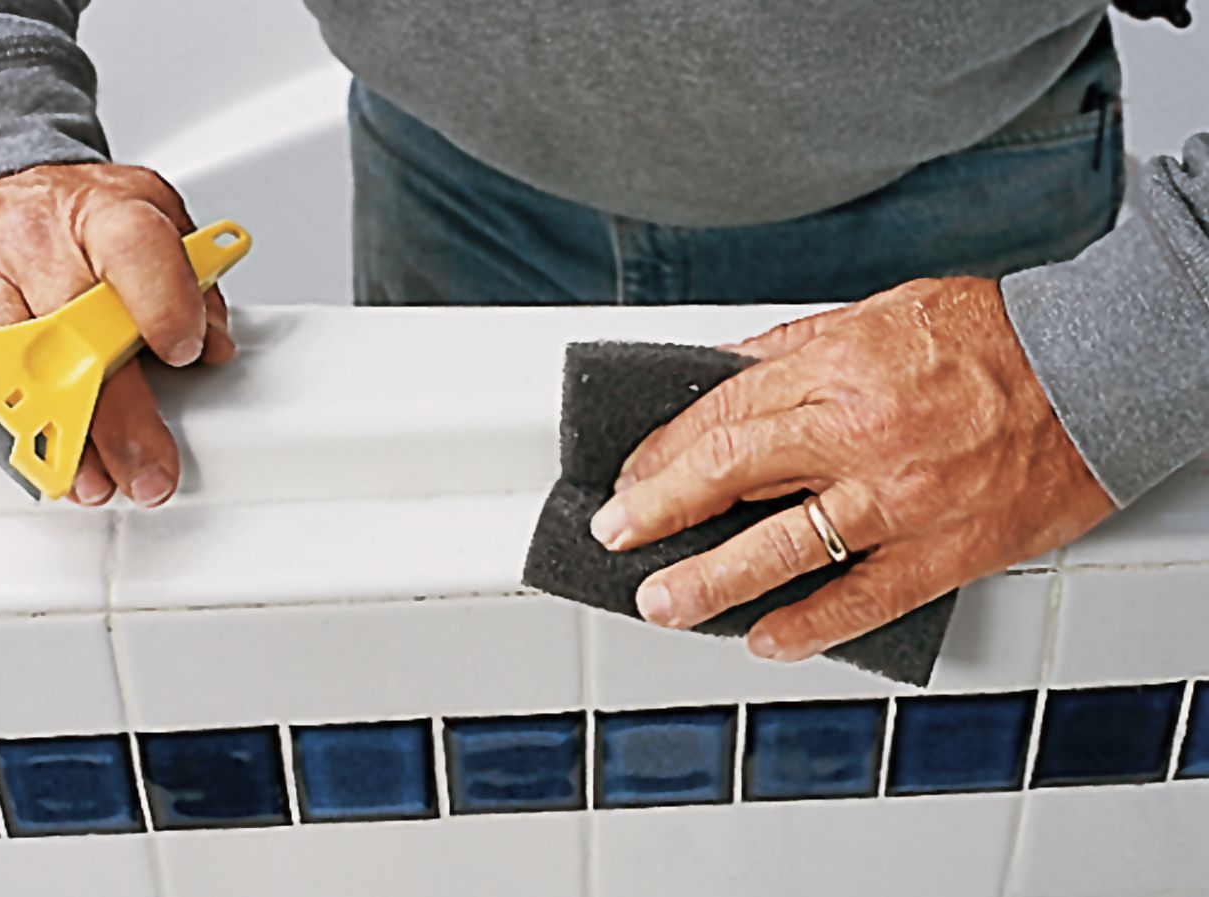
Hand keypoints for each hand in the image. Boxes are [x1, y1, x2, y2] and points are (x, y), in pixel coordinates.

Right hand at [0, 163, 235, 506]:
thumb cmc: (82, 213)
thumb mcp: (157, 219)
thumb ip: (195, 281)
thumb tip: (213, 344)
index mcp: (104, 209)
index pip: (136, 252)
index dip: (164, 307)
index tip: (184, 354)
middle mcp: (35, 233)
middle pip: (77, 333)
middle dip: (119, 419)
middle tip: (147, 469)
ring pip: (16, 366)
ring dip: (57, 437)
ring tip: (92, 477)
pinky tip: (31, 451)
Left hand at [590, 277, 1113, 660]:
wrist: (1100, 366)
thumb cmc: (996, 335)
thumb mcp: (880, 310)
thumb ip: (797, 345)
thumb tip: (730, 371)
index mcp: (837, 369)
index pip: (721, 416)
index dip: (663, 453)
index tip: (631, 477)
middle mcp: (858, 434)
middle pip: (731, 475)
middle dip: (658, 511)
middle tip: (614, 536)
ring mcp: (899, 499)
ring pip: (782, 547)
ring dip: (709, 580)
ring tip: (663, 603)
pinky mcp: (944, 549)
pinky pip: (863, 597)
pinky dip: (810, 625)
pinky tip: (765, 638)